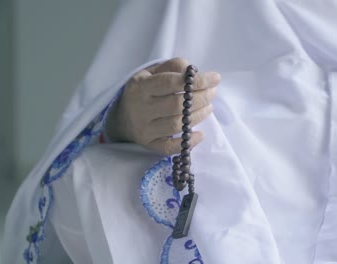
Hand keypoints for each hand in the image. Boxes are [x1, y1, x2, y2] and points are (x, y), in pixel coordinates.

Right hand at [106, 58, 220, 154]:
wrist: (121, 117)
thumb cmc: (143, 91)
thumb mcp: (151, 72)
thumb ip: (172, 67)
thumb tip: (192, 71)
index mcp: (141, 87)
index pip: (172, 82)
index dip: (197, 80)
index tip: (215, 78)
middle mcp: (142, 109)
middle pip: (177, 105)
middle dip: (201, 97)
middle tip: (213, 92)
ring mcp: (145, 129)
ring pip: (176, 125)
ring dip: (199, 116)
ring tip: (209, 107)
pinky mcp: (149, 144)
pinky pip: (169, 147)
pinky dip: (187, 142)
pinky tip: (200, 134)